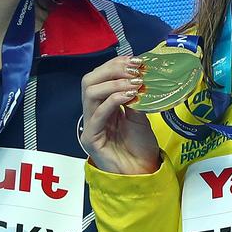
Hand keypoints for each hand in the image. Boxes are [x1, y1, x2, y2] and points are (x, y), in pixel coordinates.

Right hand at [80, 56, 162, 174]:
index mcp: (103, 104)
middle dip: (112, 70)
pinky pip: (98, 113)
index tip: (135, 60)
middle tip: (134, 69)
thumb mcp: (140, 113)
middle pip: (90, 80)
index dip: (115, 64)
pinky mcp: (91, 137)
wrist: (141, 171)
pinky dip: (113, 100)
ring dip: (114, 83)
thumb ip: (135, 96)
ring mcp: (90, 124)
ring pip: (90, 92)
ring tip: (135, 83)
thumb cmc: (140, 145)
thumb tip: (139, 75)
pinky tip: (129, 96)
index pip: (100, 76)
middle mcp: (93, 111)